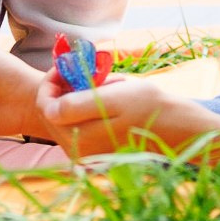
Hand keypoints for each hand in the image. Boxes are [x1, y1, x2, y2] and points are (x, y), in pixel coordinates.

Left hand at [37, 71, 219, 159]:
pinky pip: (74, 127)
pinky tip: (95, 100)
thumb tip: (49, 108)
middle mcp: (78, 152)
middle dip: (59, 88)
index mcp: (80, 137)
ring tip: (89, 83)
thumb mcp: (113, 97)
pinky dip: (78, 110)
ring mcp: (85, 155)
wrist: (174, 126)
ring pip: (61, 120)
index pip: (45, 105)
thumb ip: (77, 105)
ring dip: (68, 98)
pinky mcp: (93, 154)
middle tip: (77, 69)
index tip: (67, 65)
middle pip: (50, 113)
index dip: (52, 80)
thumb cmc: (146, 105)